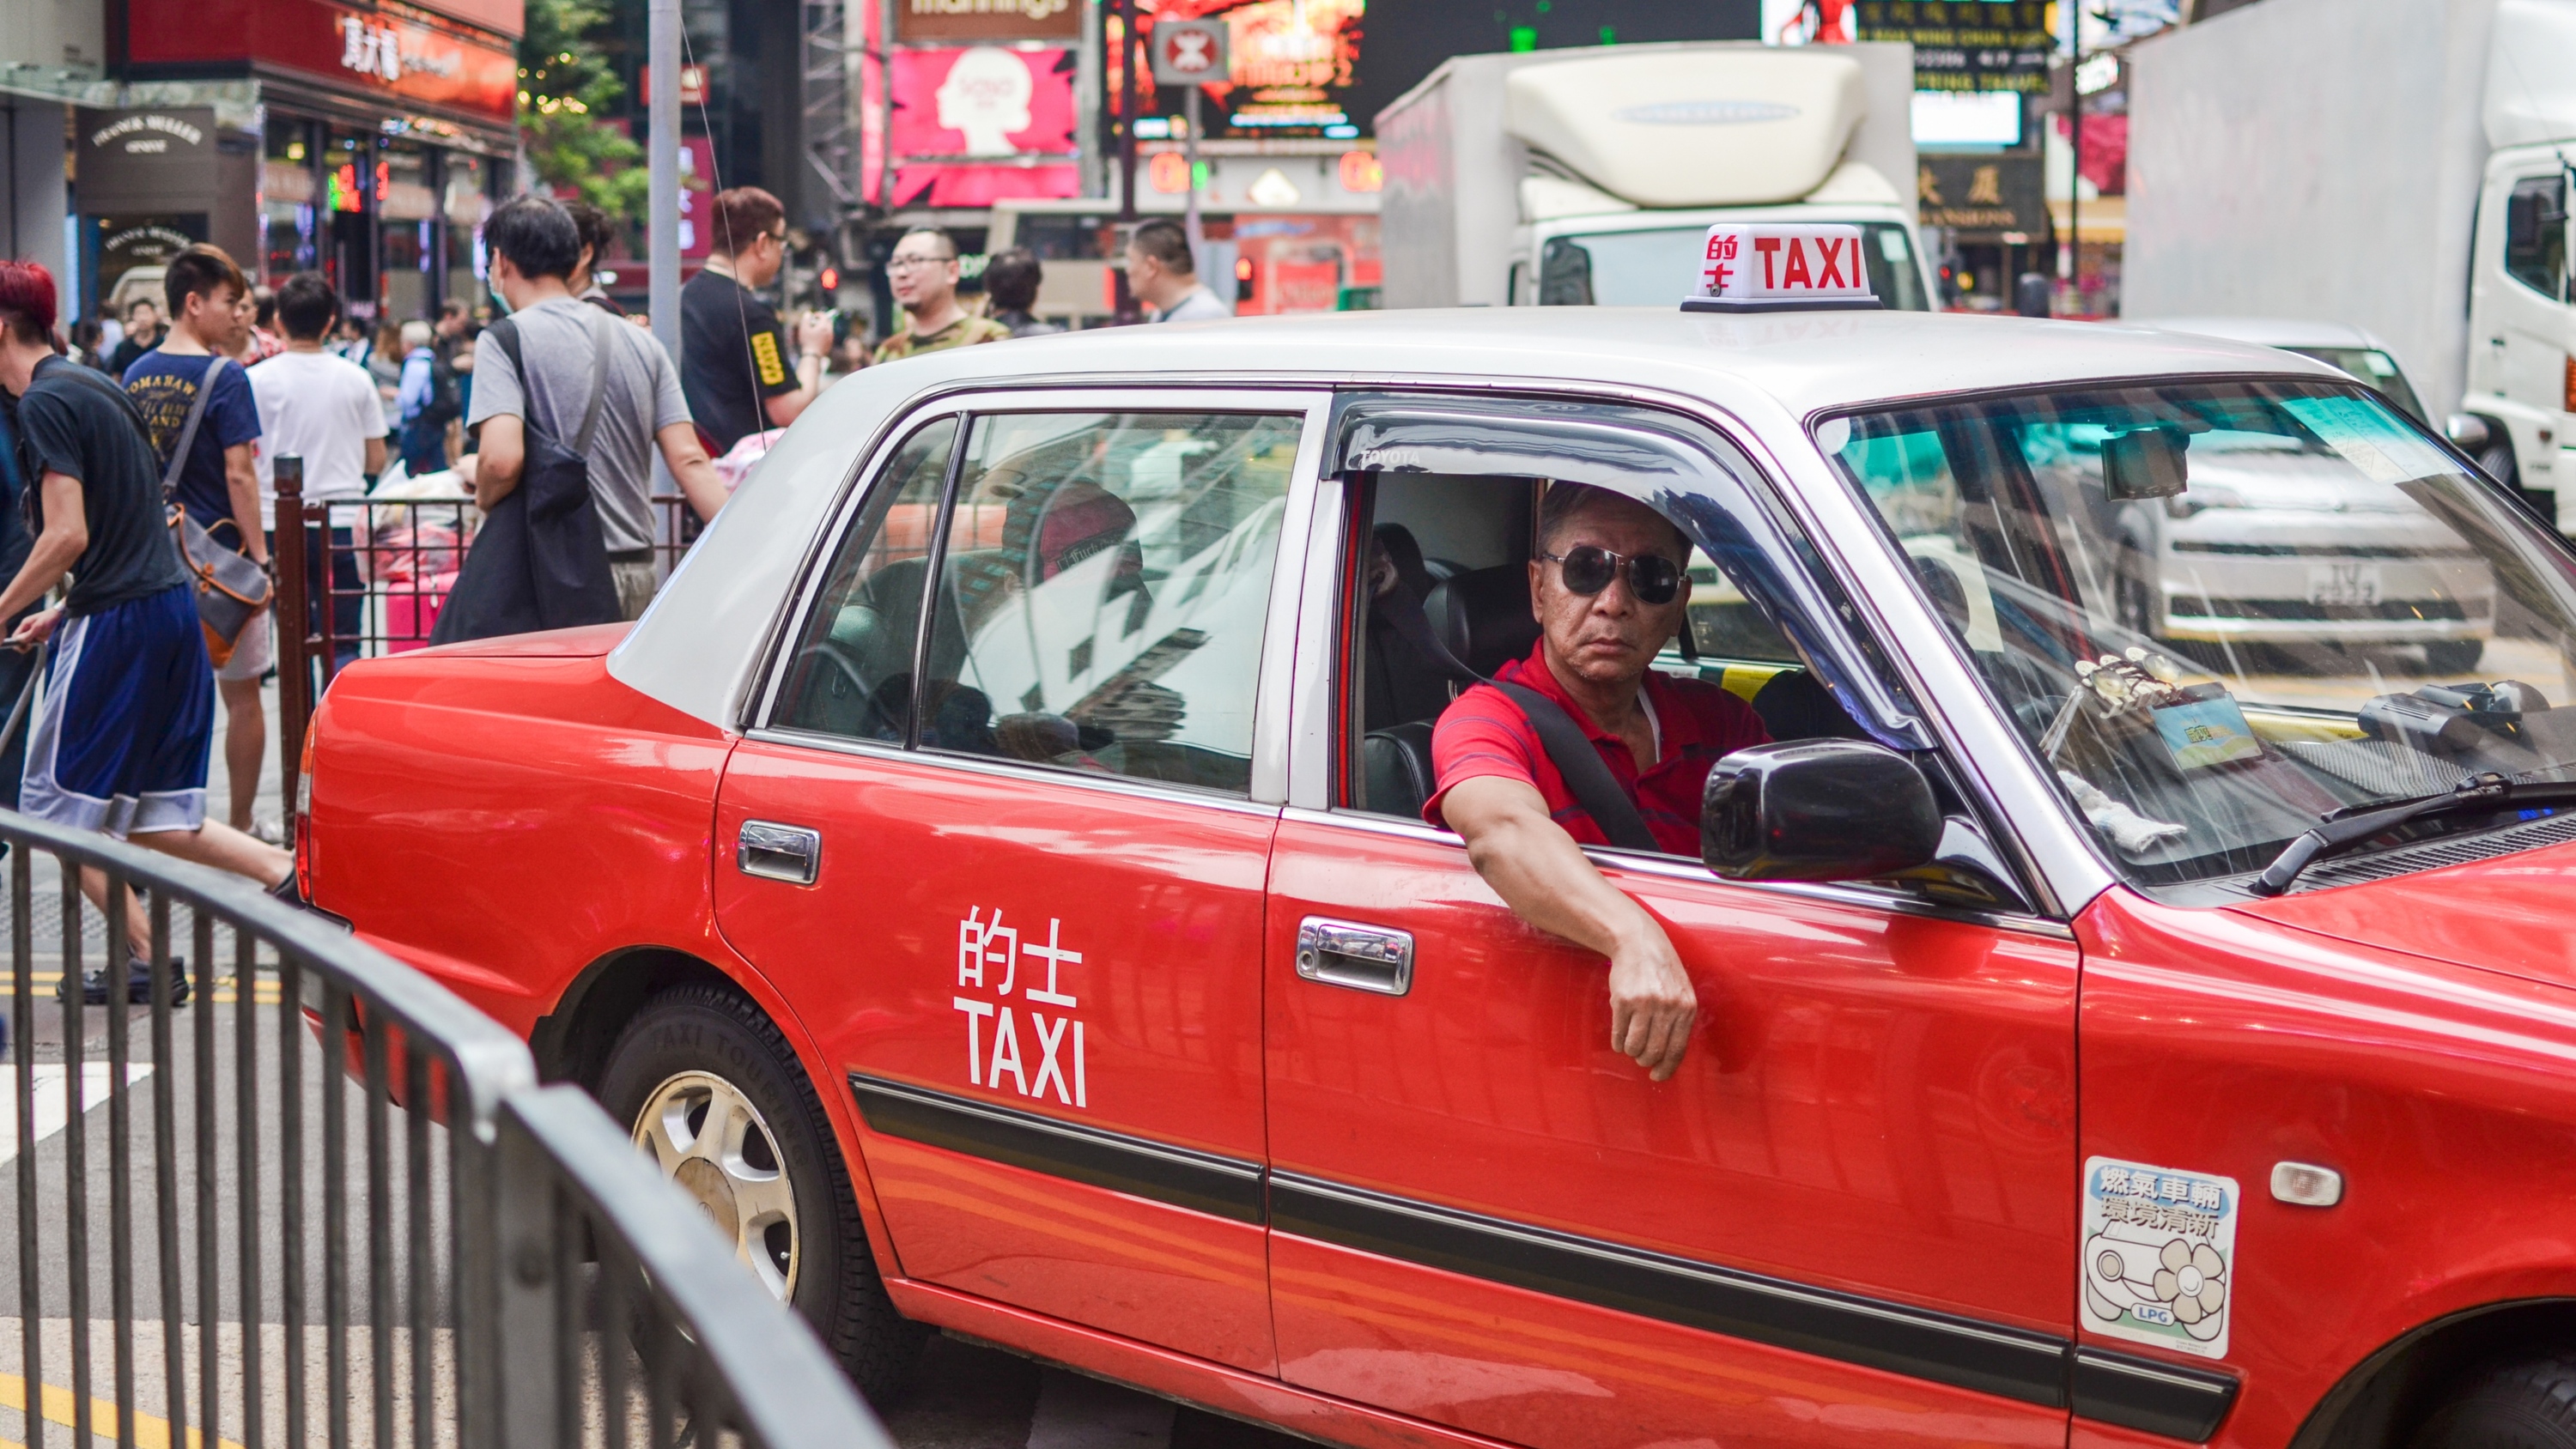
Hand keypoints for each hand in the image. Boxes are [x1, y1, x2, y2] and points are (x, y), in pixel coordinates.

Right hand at [8, 607, 62, 651]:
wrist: (58, 615)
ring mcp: (32, 633)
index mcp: (24, 625)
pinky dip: (35, 645)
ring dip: (28, 646)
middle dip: (22, 646)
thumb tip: (20, 641)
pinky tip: (41, 643)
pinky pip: (33, 642)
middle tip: (30, 646)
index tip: (23, 646)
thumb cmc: (48, 618)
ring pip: (26, 643)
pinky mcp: (38, 636)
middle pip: (19, 640)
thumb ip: (30, 633)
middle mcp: (26, 629)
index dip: (16, 643)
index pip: (15, 636)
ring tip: (34, 646)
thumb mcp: (39, 626)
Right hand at [796, 312, 832, 357]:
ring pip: (829, 328)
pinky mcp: (830, 343)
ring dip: (824, 326)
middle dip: (823, 319)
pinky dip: (825, 333)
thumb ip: (805, 319)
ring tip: (816, 329)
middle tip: (815, 322)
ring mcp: (831, 337)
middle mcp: (829, 331)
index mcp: (823, 326)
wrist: (813, 355)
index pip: (824, 316)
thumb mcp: (803, 329)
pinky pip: (829, 335)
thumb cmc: (807, 341)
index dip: (819, 314)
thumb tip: (808, 313)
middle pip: (829, 321)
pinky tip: (818, 336)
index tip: (814, 316)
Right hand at [1605, 923, 1695, 1080]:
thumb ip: (1679, 1020)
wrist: (1639, 944)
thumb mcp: (1681, 992)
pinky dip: (1618, 1042)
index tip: (1658, 1076)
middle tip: (1642, 1058)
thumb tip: (1669, 1057)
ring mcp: (1645, 1004)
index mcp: (1686, 1008)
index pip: (1677, 1049)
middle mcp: (1668, 1007)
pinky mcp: (1623, 1001)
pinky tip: (1620, 1038)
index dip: (1666, 1068)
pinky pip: (1619, 1034)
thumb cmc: (1661, 972)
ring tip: (1630, 1045)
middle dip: (1646, 1060)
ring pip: (1635, 1047)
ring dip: (1631, 1051)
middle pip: (1655, 1051)